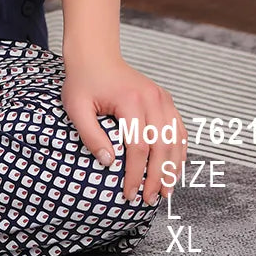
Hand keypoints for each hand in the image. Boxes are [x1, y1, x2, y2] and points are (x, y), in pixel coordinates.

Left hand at [61, 52, 186, 204]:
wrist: (96, 55)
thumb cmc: (84, 81)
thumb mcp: (76, 107)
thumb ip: (90, 135)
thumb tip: (108, 163)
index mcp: (131, 101)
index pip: (138, 147)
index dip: (136, 174)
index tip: (130, 194)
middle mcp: (152, 98)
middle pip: (161, 147)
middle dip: (156, 177)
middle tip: (149, 200)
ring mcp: (162, 98)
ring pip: (175, 140)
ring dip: (172, 168)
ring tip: (165, 191)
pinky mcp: (165, 99)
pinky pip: (179, 129)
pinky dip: (179, 151)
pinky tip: (173, 169)